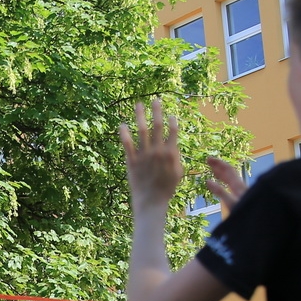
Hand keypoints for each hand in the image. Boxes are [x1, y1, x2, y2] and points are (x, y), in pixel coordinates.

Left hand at [120, 98, 183, 212]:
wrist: (151, 201)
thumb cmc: (166, 188)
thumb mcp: (178, 172)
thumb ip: (175, 157)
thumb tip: (174, 146)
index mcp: (171, 153)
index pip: (172, 131)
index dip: (172, 121)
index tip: (170, 114)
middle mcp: (158, 151)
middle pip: (157, 126)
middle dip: (157, 111)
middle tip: (155, 100)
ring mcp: (144, 155)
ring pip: (142, 130)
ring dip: (140, 115)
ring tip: (138, 104)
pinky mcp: (132, 161)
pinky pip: (127, 144)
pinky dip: (124, 133)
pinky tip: (122, 124)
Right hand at [202, 156, 245, 216]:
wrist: (260, 217)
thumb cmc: (245, 212)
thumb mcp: (231, 203)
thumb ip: (220, 192)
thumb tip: (208, 181)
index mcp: (238, 185)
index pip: (228, 170)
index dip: (218, 163)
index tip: (208, 158)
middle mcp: (240, 186)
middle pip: (229, 172)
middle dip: (219, 166)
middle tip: (208, 161)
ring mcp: (242, 191)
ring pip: (231, 178)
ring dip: (222, 172)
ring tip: (213, 170)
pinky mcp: (242, 196)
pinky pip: (232, 184)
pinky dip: (224, 181)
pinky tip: (222, 183)